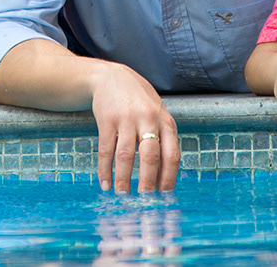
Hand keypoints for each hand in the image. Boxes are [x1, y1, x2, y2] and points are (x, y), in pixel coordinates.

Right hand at [89, 63, 178, 193]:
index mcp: (165, 120)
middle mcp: (148, 119)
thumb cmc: (138, 99)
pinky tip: (105, 182)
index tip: (164, 195)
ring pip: (125, 155)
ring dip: (123, 179)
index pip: (172, 155)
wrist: (110, 76)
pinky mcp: (107, 119)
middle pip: (150, 157)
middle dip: (147, 182)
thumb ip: (163, 138)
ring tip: (122, 194)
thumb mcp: (157, 113)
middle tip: (144, 201)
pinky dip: (105, 169)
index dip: (169, 178)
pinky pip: (106, 149)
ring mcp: (126, 118)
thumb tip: (163, 175)